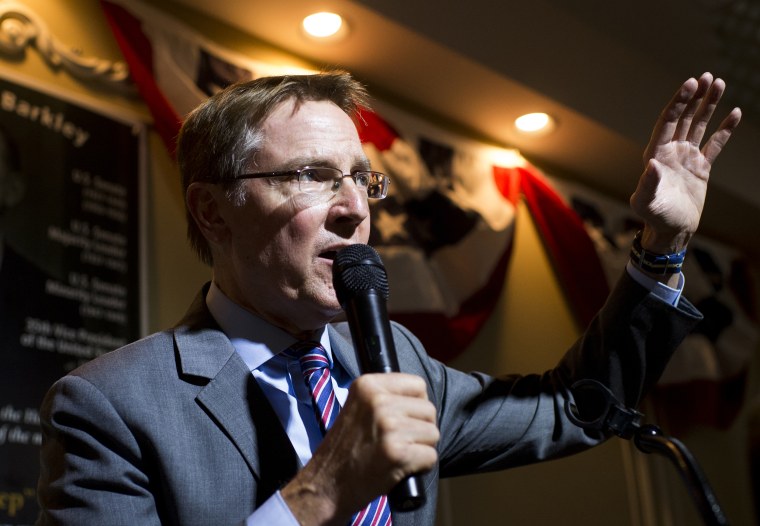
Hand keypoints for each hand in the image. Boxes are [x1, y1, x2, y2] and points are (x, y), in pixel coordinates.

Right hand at [281, 373, 438, 525]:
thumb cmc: (345, 449)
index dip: (416, 405)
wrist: (326, 485)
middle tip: (400, 442)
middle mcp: (378, 401)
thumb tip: (421, 400)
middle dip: (421, 429)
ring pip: (433, 433)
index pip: (418, 385)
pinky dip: (421, 467)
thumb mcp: (357, 408)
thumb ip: (385, 397)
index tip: (403, 419)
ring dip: (422, 448)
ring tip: (398, 455)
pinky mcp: (397, 453)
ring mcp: (388, 426)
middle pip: (429, 410)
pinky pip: (431, 456)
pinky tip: (401, 469)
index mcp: (367, 385)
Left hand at [630, 72, 740, 253]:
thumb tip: (651, 164)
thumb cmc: (655, 217)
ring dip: (708, 106)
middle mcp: (670, 152)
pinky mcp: (701, 167)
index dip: (678, 103)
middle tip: (706, 77)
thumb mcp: (647, 203)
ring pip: (698, 125)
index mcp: (655, 155)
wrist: (672, 231)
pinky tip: (735, 113)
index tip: (690, 84)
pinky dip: (724, 129)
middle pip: (683, 118)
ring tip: (719, 83)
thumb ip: (647, 184)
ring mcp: (686, 157)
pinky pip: (715, 144)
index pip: (667, 122)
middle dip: (694, 98)